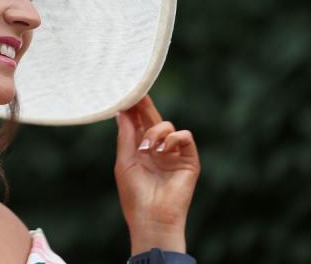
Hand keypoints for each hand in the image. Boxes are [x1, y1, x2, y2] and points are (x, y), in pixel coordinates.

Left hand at [114, 94, 200, 251]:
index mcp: (141, 149)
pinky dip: (174, 138)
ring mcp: (174, 154)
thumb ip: (126, 136)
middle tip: (137, 93)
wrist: (152, 218)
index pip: (138, 123)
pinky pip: (185, 137)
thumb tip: (122, 112)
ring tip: (147, 148)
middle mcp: (158, 149)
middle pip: (153, 120)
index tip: (124, 94)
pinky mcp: (189, 160)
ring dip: (155, 131)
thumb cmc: (134, 195)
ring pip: (168, 126)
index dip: (133, 109)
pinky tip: (162, 149)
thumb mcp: (124, 162)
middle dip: (145, 106)